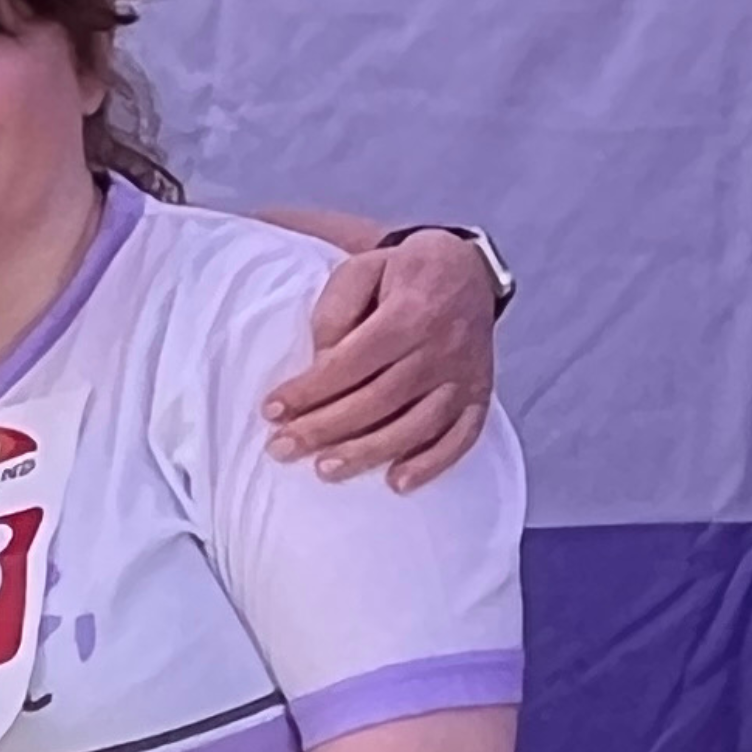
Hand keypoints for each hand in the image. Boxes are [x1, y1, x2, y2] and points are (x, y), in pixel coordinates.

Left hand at [266, 230, 497, 488]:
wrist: (467, 270)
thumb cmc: (402, 273)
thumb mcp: (361, 269)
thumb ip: (335, 312)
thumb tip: (320, 362)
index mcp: (411, 312)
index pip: (353, 361)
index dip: (310, 390)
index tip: (272, 410)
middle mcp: (442, 348)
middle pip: (381, 399)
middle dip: (326, 429)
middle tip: (282, 450)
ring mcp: (465, 376)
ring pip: (418, 425)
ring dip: (370, 453)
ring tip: (326, 470)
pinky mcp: (479, 395)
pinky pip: (462, 436)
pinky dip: (431, 463)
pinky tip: (397, 482)